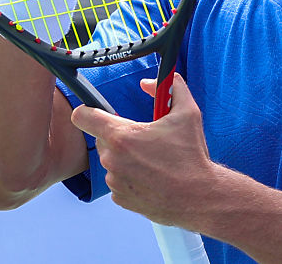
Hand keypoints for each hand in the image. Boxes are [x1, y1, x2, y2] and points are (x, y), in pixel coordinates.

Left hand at [70, 74, 215, 226]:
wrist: (199, 197)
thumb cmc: (191, 156)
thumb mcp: (188, 112)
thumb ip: (170, 87)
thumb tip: (148, 82)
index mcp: (122, 136)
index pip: (83, 116)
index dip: (88, 110)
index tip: (98, 112)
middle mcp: (112, 160)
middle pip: (103, 139)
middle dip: (120, 136)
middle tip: (146, 139)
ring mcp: (114, 181)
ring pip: (112, 161)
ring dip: (126, 158)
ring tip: (153, 161)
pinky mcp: (120, 199)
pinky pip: (118, 181)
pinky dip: (130, 177)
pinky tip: (151, 178)